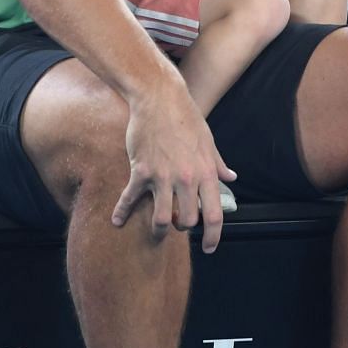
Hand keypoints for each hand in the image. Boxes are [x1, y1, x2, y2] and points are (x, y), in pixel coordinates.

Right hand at [111, 84, 236, 253]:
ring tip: (157, 231)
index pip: (214, 215)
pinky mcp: (141, 171)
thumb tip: (231, 179)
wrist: (159, 98)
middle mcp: (186, 178)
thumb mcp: (208, 142)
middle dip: (183, 229)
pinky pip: (130, 199)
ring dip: (158, 230)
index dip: (214, 236)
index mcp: (206, 172)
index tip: (210, 248)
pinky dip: (121, 212)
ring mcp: (163, 176)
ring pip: (161, 219)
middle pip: (186, 222)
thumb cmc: (186, 118)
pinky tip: (117, 221)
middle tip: (179, 226)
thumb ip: (218, 164)